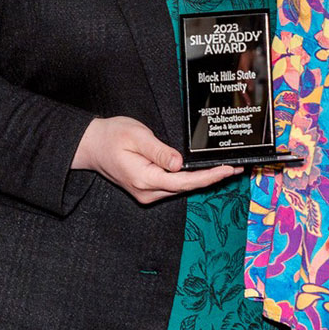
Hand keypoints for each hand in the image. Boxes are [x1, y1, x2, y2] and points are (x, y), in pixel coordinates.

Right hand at [72, 116, 236, 203]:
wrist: (91, 146)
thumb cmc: (111, 137)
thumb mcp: (136, 136)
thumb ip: (159, 150)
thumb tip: (179, 164)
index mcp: (145, 179)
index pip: (184, 182)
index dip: (209, 177)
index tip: (228, 170)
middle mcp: (147, 192)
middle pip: (186, 187)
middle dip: (212, 178)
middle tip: (237, 167)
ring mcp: (147, 193)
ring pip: (181, 188)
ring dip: (203, 179)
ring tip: (225, 168)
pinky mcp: (147, 189)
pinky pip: (173, 185)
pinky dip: (190, 179)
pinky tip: (203, 171)